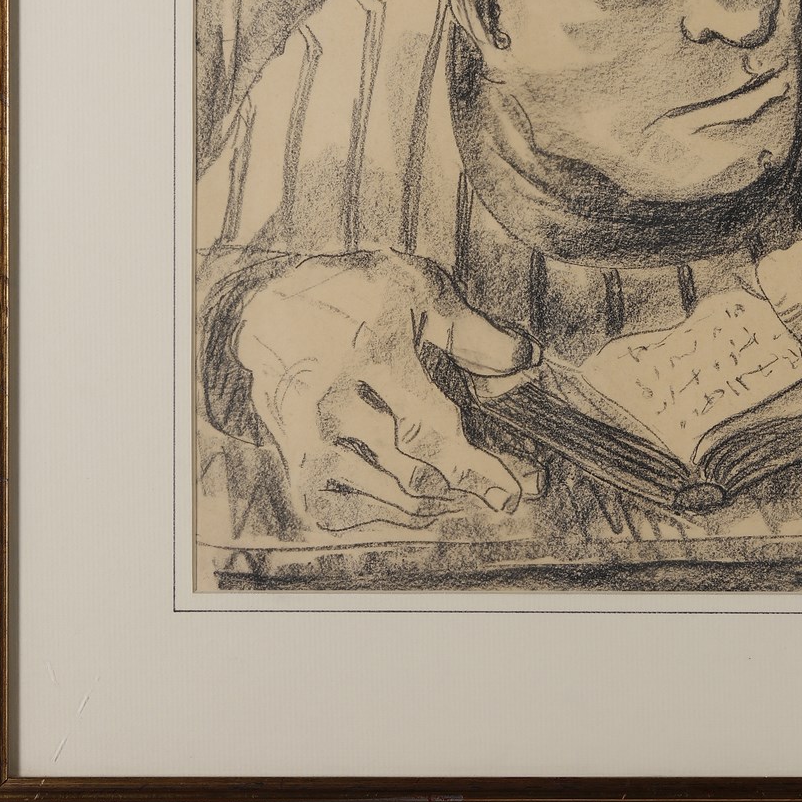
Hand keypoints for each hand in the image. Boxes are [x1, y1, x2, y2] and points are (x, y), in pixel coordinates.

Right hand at [236, 250, 543, 531]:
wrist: (272, 305)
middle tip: (508, 492)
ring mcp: (305, 437)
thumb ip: (473, 332)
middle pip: (409, 469)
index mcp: (369, 354)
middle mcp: (329, 401)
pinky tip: (419, 496)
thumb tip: (528, 358)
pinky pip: (347, 509)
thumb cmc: (356, 292)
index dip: (473, 468)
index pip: (428, 427)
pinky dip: (389, 509)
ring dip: (436, 498)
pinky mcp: (293, 461)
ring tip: (467, 488)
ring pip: (384, 492)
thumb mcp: (418, 291)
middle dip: (467, 485)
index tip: (511, 496)